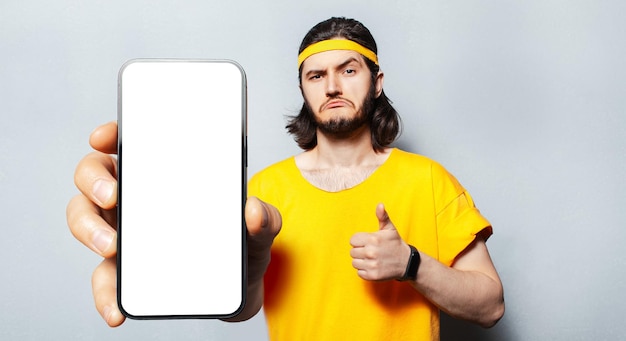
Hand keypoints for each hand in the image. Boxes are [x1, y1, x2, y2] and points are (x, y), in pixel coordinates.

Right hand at [67, 122, 281, 324]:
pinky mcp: (127, 271)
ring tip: (112, 247)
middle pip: (94, 175)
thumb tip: (252, 212)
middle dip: (94, 180)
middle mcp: (139, 198)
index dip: (110, 135)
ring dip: (89, 230)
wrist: (239, 288)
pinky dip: (105, 296)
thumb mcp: (260, 227)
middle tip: (114, 196)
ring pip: (84, 219)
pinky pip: (104, 279)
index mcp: (165, 175)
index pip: (129, 143)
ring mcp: (127, 233)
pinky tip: (116, 311)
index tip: (105, 137)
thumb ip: (264, 218)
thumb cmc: (242, 242)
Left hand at [349, 203, 410, 280]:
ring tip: (372, 259)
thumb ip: (382, 216)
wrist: (406, 262)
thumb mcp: (390, 229)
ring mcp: (372, 265)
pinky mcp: (373, 275)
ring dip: (361, 261)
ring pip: (355, 263)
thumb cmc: (395, 244)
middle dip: (360, 251)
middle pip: (352, 252)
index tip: (368, 242)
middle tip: (371, 251)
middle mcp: (371, 252)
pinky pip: (359, 273)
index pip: (353, 240)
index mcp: (373, 239)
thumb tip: (380, 205)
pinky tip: (373, 266)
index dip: (359, 241)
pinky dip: (365, 271)